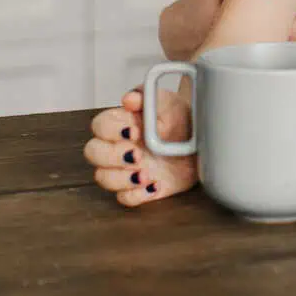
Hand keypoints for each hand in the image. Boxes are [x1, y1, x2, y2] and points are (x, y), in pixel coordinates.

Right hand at [82, 89, 199, 206]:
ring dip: (121, 179)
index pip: (99, 125)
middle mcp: (118, 146)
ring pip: (103, 177)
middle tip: (138, 156)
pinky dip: (136, 195)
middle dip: (111, 156)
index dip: (111, 131)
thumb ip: (148, 97)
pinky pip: (124, 198)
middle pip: (93, 152)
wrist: (203, 143)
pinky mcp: (137, 188)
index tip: (135, 132)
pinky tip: (155, 186)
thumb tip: (128, 99)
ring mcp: (125, 168)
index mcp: (122, 122)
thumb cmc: (182, 119)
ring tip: (147, 174)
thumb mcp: (169, 103)